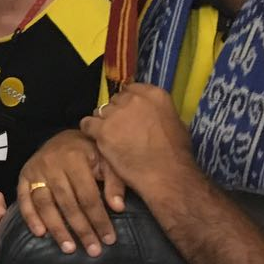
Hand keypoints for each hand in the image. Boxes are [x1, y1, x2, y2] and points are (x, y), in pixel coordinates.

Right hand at [15, 128, 120, 256]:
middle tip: (93, 250)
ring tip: (69, 248)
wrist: (63, 137)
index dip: (99, 219)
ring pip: (45, 204)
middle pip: (67, 203)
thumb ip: (114, 181)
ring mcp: (35, 170)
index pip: (88, 195)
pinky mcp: (23, 176)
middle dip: (81, 229)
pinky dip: (30, 217)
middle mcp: (52, 164)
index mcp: (75, 158)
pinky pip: (24, 199)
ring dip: (57, 228)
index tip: (109, 239)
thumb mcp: (106, 159)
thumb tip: (118, 207)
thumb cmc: (89, 151)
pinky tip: (40, 233)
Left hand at [80, 84, 199, 206]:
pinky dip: (90, 131)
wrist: (167, 174)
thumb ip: (158, 112)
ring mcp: (116, 114)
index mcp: (154, 94)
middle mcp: (133, 99)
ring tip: (111, 138)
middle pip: (115, 100)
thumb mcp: (175, 123)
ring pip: (100, 111)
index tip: (129, 113)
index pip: (131, 89)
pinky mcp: (102, 130)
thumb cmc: (176, 153)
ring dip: (104, 122)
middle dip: (116, 113)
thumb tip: (150, 113)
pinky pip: (87, 124)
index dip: (128, 103)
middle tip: (121, 129)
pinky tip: (98, 140)